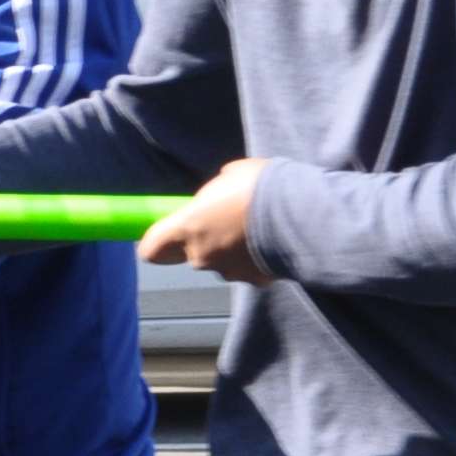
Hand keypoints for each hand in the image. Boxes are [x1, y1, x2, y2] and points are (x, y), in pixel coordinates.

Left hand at [138, 156, 275, 284]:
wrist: (304, 213)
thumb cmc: (260, 186)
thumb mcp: (230, 175)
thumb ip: (214, 193)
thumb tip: (217, 196)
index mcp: (187, 228)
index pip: (151, 250)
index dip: (155, 244)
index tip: (165, 235)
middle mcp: (201, 256)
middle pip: (190, 254)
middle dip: (203, 240)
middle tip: (225, 220)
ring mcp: (228, 271)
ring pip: (220, 263)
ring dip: (230, 250)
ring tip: (254, 229)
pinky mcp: (255, 280)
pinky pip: (247, 270)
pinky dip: (254, 260)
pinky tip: (270, 241)